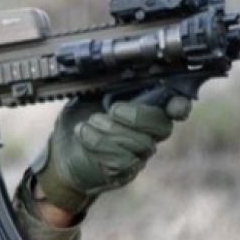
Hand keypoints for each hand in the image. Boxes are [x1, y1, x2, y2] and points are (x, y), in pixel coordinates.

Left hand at [34, 94, 191, 212]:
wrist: (60, 151)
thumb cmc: (80, 119)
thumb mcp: (90, 94)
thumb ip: (108, 84)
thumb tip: (118, 69)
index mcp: (144, 109)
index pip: (174, 108)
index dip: (179, 105)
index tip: (173, 104)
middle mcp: (147, 133)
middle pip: (162, 126)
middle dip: (137, 116)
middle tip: (113, 110)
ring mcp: (138, 154)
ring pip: (140, 143)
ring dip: (110, 129)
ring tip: (89, 123)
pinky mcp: (124, 171)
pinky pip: (122, 159)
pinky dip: (98, 143)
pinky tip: (84, 134)